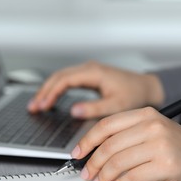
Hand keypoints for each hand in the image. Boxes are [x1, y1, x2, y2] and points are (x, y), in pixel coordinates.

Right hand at [27, 61, 163, 118]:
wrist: (147, 88)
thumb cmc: (135, 95)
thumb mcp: (116, 106)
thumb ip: (94, 108)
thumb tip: (73, 111)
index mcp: (94, 73)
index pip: (64, 80)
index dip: (51, 93)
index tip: (43, 106)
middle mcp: (89, 69)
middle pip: (59, 77)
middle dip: (44, 91)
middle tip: (33, 107)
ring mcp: (89, 71)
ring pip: (61, 77)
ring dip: (48, 90)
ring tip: (37, 105)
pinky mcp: (90, 76)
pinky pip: (68, 81)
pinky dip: (57, 89)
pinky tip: (51, 100)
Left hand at [72, 107, 180, 180]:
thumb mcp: (155, 132)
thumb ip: (129, 136)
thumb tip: (97, 151)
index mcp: (146, 114)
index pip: (107, 124)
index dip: (87, 140)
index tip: (78, 153)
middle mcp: (153, 125)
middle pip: (110, 144)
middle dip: (93, 162)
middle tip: (87, 173)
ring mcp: (160, 144)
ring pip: (118, 162)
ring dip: (104, 176)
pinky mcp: (166, 165)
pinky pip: (132, 177)